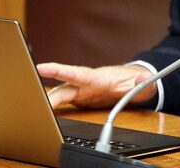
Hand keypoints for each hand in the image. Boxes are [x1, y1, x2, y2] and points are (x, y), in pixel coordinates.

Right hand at [37, 62, 155, 108]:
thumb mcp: (142, 82)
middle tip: (35, 103)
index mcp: (97, 78)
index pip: (76, 73)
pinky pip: (62, 103)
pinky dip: (52, 107)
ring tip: (34, 111)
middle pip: (63, 89)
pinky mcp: (79, 99)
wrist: (131, 83)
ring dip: (48, 103)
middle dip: (48, 95)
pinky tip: (41, 112)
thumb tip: (145, 76)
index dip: (58, 70)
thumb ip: (142, 80)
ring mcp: (80, 91)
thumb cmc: (133, 81)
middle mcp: (84, 83)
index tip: (41, 67)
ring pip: (60, 96)